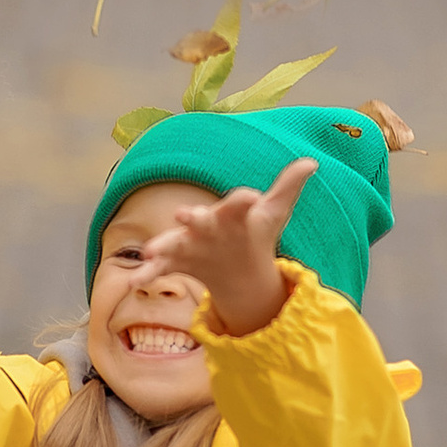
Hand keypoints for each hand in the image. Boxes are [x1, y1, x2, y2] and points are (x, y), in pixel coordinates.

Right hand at [133, 157, 312, 338]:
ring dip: (161, 245)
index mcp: (232, 213)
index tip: (250, 196)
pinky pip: (160, 268)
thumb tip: (312, 162)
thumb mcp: (274, 213)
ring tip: (150, 252)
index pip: (239, 203)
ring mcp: (189, 242)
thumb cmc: (254, 231)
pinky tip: (134, 283)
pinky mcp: (178, 261)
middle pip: (199, 218)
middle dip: (192, 216)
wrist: (237, 263)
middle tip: (184, 214)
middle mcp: (207, 224)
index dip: (244, 200)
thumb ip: (288, 188)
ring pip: (172, 241)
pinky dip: (146, 274)